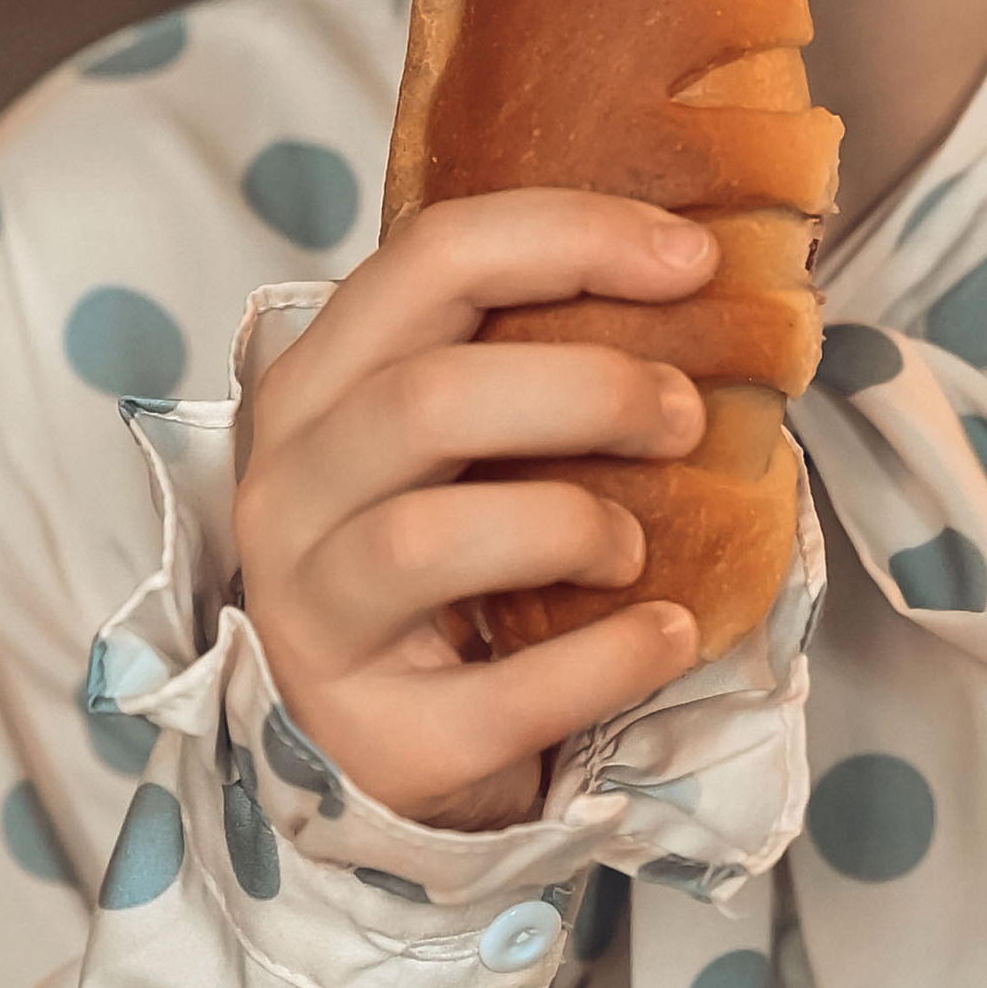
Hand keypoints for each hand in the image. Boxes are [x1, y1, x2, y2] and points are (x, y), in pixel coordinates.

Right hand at [234, 193, 714, 829]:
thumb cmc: (444, 561)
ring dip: (572, 524)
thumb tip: (696, 277)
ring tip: (636, 548)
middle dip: (587, 390)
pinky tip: (668, 635)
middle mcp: (290, 493)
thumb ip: (525, 357)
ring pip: (427, 538)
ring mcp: (315, 623)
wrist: (383, 749)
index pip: (431, 261)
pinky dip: (605, 658)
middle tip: (686, 415)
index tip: (691, 258)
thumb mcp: (455, 442)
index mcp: (318, 387)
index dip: (570, 238)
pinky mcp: (378, 741)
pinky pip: (499, 693)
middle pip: (425, 398)